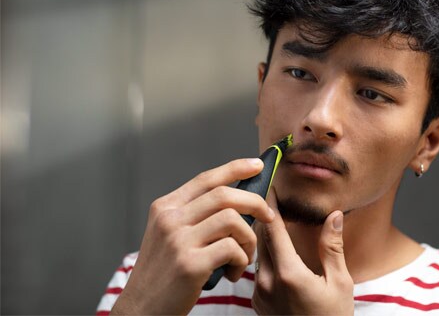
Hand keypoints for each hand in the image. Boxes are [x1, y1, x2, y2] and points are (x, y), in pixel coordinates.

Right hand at [111, 158, 275, 314]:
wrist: (141, 309)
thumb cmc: (163, 274)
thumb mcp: (168, 235)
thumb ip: (194, 215)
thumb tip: (237, 199)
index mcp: (165, 208)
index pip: (206, 179)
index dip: (235, 168)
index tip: (258, 166)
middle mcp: (170, 220)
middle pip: (224, 195)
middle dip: (255, 203)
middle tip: (268, 216)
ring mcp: (178, 241)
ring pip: (232, 220)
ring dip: (248, 238)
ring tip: (243, 257)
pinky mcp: (190, 264)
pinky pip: (232, 248)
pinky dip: (241, 259)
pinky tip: (233, 272)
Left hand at [252, 188, 353, 314]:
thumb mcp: (340, 283)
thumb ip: (332, 247)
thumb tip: (333, 216)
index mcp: (288, 273)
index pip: (272, 229)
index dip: (269, 204)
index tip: (269, 185)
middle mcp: (267, 282)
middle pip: (259, 238)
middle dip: (263, 215)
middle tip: (267, 193)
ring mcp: (259, 294)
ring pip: (256, 253)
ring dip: (262, 235)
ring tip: (269, 217)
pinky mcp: (257, 302)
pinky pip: (256, 270)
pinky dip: (263, 254)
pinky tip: (273, 248)